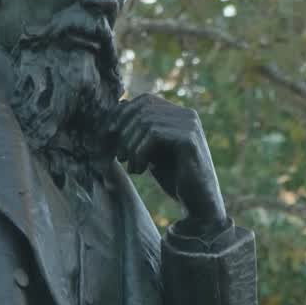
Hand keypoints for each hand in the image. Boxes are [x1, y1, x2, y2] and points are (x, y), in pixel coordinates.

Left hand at [107, 94, 229, 234]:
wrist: (198, 203)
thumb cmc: (174, 177)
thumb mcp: (152, 149)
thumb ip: (140, 131)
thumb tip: (119, 105)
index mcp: (179, 114)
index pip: (145, 100)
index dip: (123, 114)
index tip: (107, 136)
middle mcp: (187, 115)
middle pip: (143, 108)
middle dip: (123, 131)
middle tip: (118, 155)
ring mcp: (190, 125)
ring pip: (145, 121)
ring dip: (131, 145)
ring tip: (131, 167)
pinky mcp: (189, 139)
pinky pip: (154, 134)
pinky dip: (139, 152)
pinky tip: (139, 170)